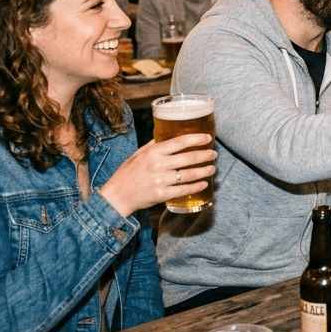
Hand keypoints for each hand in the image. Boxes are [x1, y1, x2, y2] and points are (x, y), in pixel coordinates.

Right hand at [100, 133, 216, 217]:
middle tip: (214, 154)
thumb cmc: (128, 173)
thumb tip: (168, 135)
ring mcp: (160, 181)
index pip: (179, 142)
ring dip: (204, 171)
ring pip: (189, 175)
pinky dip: (196, 187)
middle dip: (205, 155)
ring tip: (212, 168)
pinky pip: (184, 190)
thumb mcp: (138, 155)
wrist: (116, 196)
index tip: (208, 138)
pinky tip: (204, 184)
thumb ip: (154, 145)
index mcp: (153, 152)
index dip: (196, 139)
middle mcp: (158, 165)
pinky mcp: (162, 195)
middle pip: (188, 158)